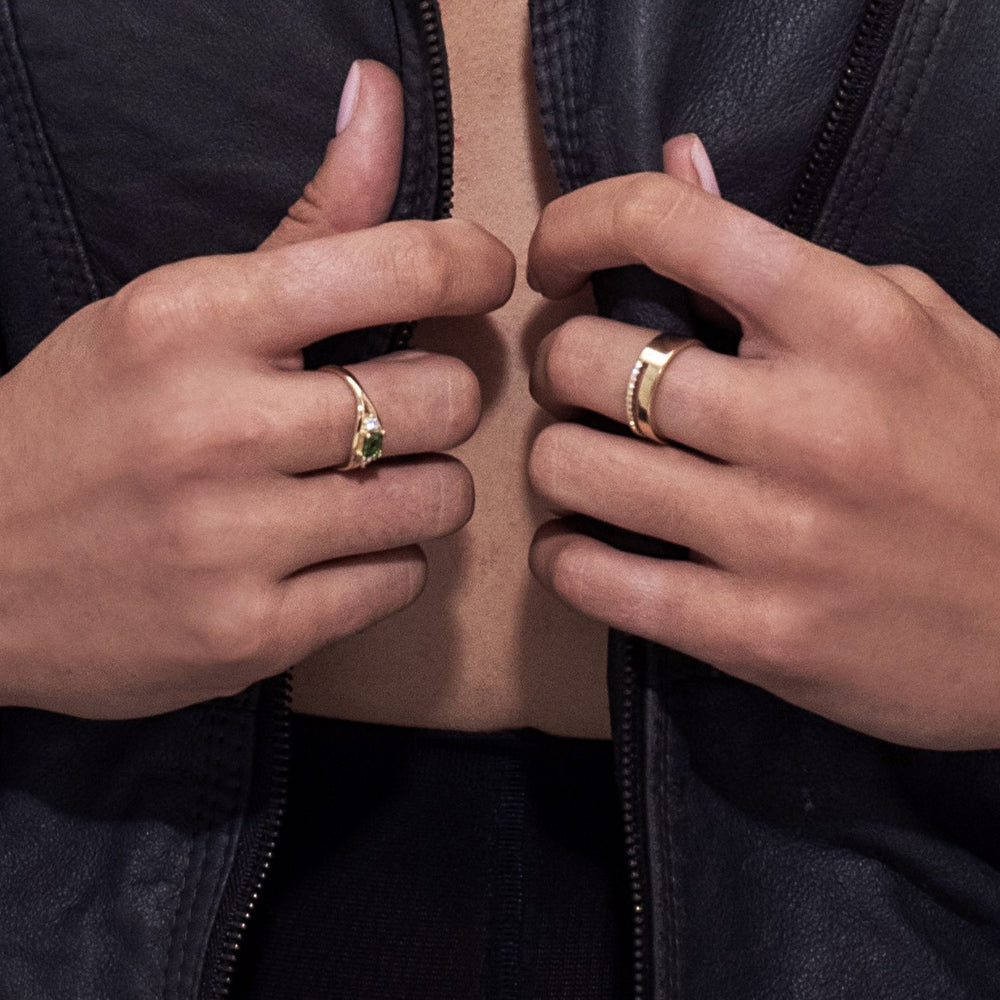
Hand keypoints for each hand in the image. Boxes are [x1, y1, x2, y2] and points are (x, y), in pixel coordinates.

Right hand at [0, 61, 513, 718]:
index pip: (401, 266)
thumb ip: (305, 221)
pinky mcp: (249, 635)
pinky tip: (328, 554)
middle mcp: (215, 426)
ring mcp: (232, 542)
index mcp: (194, 318)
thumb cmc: (85, 425)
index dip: (472, 268)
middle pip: (445, 397)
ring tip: (364, 486)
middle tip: (398, 410)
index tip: (480, 280)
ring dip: (422, 487)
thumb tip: (380, 95)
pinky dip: (384, 563)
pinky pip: (401, 582)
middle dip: (440, 401)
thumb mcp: (172, 308)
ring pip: (439, 497)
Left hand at [527, 134, 999, 749]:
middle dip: (561, 364)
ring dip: (555, 459)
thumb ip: (788, 256)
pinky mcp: (756, 633)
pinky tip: (578, 547)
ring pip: (570, 465)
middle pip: (589, 358)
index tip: (554, 259)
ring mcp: (780, 535)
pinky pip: (595, 580)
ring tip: (587, 463)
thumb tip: (682, 164)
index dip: (579, 225)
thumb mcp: (913, 329)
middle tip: (582, 384)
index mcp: (854, 323)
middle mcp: (810, 421)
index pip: (671, 225)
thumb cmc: (983, 458)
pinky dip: (561, 558)